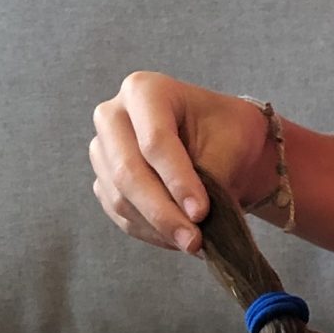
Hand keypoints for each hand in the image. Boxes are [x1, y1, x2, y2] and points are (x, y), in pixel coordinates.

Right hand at [90, 74, 270, 254]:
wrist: (223, 144)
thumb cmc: (229, 133)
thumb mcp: (231, 143)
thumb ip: (208, 177)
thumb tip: (193, 219)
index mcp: (145, 90)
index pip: (155, 141)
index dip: (177, 181)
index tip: (201, 212)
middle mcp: (113, 116)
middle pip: (128, 171)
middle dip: (163, 212)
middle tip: (194, 240)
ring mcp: (102, 150)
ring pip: (119, 198)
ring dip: (157, 227)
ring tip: (192, 242)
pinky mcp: (104, 181)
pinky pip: (119, 214)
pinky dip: (150, 232)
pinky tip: (176, 238)